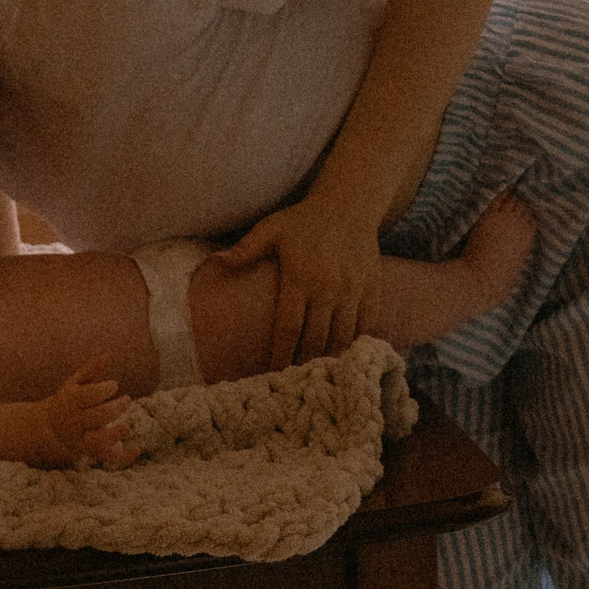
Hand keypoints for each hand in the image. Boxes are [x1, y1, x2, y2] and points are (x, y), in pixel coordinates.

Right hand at [43, 357, 138, 467]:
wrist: (53, 426)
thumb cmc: (71, 399)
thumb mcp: (77, 382)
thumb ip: (92, 369)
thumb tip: (108, 354)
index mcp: (70, 401)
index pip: (88, 396)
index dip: (104, 390)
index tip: (114, 386)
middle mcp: (74, 422)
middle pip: (97, 417)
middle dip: (115, 408)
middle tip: (127, 400)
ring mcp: (82, 438)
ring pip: (97, 441)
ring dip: (114, 435)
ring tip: (128, 428)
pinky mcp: (91, 451)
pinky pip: (106, 458)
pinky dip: (123, 457)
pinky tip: (137, 449)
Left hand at [212, 193, 381, 368]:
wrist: (349, 205)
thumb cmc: (304, 220)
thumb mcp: (271, 228)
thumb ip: (246, 248)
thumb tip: (216, 262)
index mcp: (301, 277)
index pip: (289, 327)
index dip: (281, 355)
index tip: (273, 374)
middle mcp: (329, 287)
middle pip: (315, 339)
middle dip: (303, 364)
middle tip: (293, 383)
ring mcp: (353, 290)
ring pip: (342, 337)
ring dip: (329, 359)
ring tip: (317, 377)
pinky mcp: (372, 289)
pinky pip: (365, 325)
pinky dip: (355, 344)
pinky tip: (346, 359)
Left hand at [457, 191, 537, 311]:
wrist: (480, 281)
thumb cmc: (496, 285)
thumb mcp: (514, 272)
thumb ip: (515, 261)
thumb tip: (512, 263)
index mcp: (528, 241)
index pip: (533, 219)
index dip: (529, 212)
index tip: (527, 206)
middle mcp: (520, 227)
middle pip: (524, 206)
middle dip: (522, 199)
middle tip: (520, 188)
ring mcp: (505, 220)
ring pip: (512, 200)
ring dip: (511, 194)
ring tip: (511, 183)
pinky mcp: (489, 217)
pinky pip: (496, 198)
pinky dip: (499, 192)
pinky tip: (499, 185)